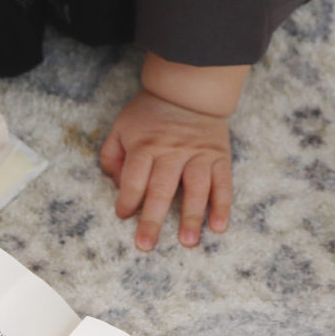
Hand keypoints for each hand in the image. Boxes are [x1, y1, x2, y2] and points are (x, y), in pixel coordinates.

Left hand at [99, 88, 234, 250]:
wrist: (189, 90)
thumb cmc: (150, 114)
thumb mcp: (122, 127)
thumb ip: (112, 156)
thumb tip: (118, 187)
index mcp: (145, 144)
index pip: (134, 178)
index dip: (127, 200)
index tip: (124, 216)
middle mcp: (172, 151)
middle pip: (161, 189)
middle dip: (153, 219)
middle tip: (146, 245)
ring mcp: (198, 154)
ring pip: (195, 188)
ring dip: (191, 216)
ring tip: (187, 242)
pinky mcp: (219, 157)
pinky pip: (222, 183)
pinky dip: (222, 205)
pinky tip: (218, 226)